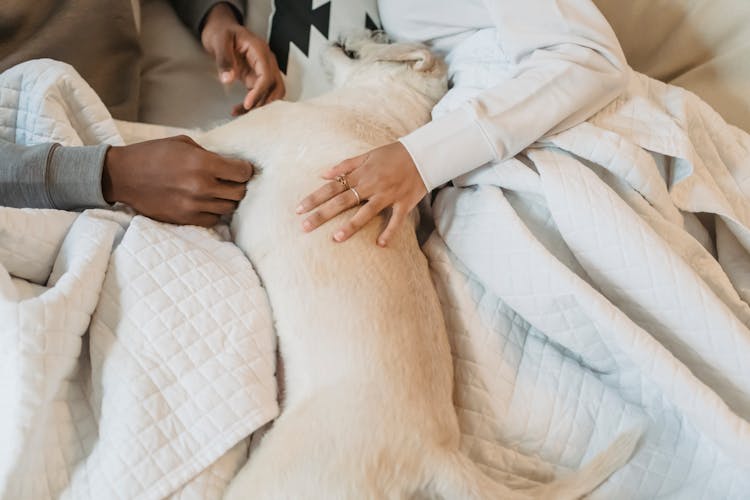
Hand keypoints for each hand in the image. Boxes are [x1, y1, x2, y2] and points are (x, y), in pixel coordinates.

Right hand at [102, 135, 253, 226]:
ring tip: (216, 191)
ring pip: (228, 208)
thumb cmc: (152, 154)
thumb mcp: (183, 144)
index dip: (245, 170)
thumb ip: (208, 154)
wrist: (123, 176)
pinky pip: (213, 220)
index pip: (242, 173)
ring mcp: (194, 205)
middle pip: (239, 192)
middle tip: (230, 180)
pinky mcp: (186, 219)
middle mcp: (202, 187)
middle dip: (238, 185)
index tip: (241, 169)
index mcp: (203, 164)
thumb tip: (228, 163)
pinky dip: (213, 212)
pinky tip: (206, 202)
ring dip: (226, 199)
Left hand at [201, 3, 284, 113]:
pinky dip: (253, 105)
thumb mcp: (220, 41)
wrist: (221, 29)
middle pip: (276, 88)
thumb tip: (228, 79)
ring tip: (241, 112)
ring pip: (272, 94)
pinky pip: (262, 95)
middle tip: (247, 111)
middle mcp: (266, 62)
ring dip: (260, 106)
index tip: (248, 104)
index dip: (259, 92)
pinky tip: (239, 110)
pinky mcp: (257, 79)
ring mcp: (263, 71)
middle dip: (264, 102)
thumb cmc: (222, 32)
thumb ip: (224, 60)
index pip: (267, 76)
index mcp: (260, 51)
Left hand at [296, 142, 426, 246]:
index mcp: (360, 174)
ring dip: (351, 225)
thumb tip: (323, 174)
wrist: (422, 154)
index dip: (314, 198)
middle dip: (322, 214)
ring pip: (366, 211)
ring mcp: (387, 195)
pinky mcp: (403, 203)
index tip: (298, 209)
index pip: (332, 187)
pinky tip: (380, 244)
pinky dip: (389, 232)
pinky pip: (395, 220)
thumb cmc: (393, 155)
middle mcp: (371, 185)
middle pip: (343, 201)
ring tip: (336, 238)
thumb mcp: (367, 155)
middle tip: (305, 227)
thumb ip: (345, 165)